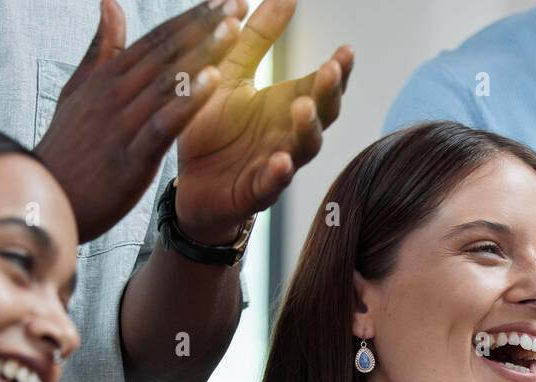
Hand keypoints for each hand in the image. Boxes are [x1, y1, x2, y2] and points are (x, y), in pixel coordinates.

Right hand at [34, 0, 247, 243]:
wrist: (44, 200)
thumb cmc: (65, 150)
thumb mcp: (77, 93)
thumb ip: (100, 50)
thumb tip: (110, 3)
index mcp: (106, 78)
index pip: (155, 40)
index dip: (190, 19)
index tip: (222, 1)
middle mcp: (114, 94)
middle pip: (166, 53)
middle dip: (204, 27)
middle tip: (238, 5)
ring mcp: (121, 125)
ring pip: (168, 82)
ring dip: (203, 54)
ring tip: (233, 30)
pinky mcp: (130, 158)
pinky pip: (163, 124)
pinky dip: (187, 102)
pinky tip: (213, 82)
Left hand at [174, 0, 353, 242]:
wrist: (189, 180)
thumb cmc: (214, 126)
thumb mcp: (230, 72)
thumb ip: (256, 37)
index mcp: (286, 104)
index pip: (321, 84)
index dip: (338, 69)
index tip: (346, 49)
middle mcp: (289, 134)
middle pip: (323, 114)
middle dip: (329, 94)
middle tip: (330, 70)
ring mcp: (276, 163)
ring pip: (304, 148)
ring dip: (308, 129)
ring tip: (303, 107)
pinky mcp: (255, 191)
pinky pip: (272, 184)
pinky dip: (279, 174)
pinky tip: (282, 161)